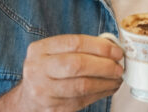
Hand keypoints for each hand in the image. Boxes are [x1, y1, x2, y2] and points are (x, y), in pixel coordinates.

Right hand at [0, 34, 123, 111]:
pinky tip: (108, 87)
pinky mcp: (54, 109)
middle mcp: (38, 69)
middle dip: (105, 66)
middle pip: (78, 65)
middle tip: (119, 67)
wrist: (28, 98)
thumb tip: (113, 48)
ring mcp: (44, 91)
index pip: (75, 42)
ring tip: (117, 78)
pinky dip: (101, 93)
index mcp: (40, 49)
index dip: (101, 47)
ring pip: (83, 86)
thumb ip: (81, 47)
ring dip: (106, 82)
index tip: (117, 51)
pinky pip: (83, 100)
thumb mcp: (56, 52)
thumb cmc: (49, 70)